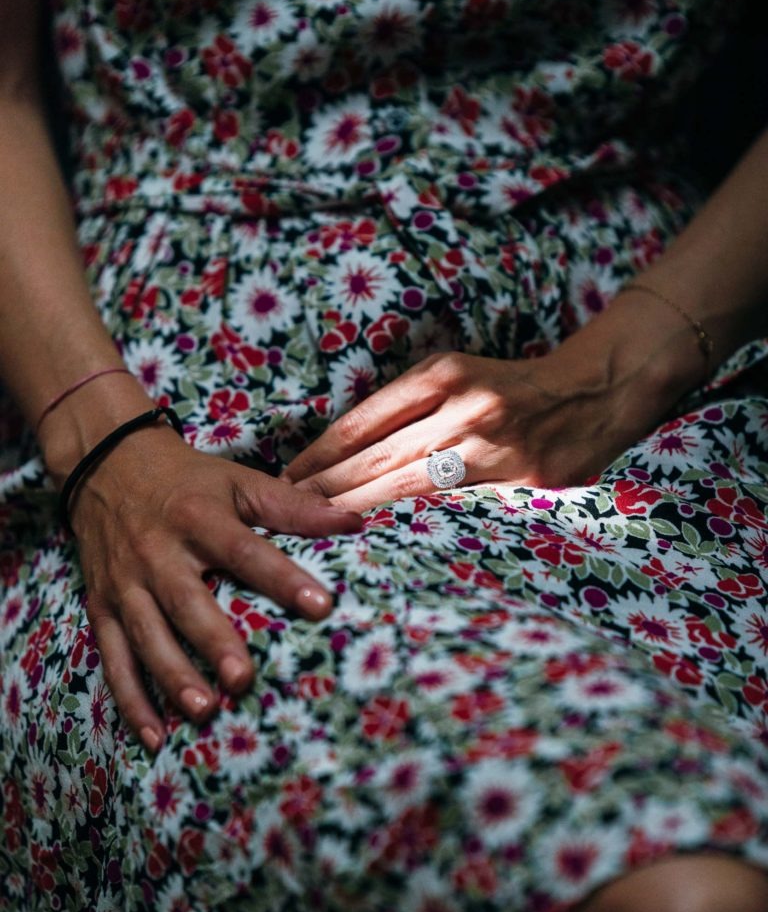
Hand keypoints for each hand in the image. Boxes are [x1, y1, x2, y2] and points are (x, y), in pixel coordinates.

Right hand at [69, 426, 361, 751]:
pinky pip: (114, 658)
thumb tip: (353, 522)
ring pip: (146, 635)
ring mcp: (126, 583)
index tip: (320, 605)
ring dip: (172, 676)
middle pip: (186, 600)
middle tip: (243, 678)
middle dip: (213, 640)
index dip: (282, 577)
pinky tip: (156, 736)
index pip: (245, 550)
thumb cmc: (188, 483)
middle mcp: (158, 552)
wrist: (105, 466)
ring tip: (203, 711)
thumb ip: (292, 506)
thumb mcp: (238, 482)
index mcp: (198, 517)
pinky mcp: (101, 607)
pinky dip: (131, 699)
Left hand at [283, 336, 687, 509]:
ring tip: (318, 530)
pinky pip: (457, 507)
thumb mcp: (458, 375)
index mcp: (441, 373)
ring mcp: (493, 444)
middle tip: (284, 512)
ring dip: (358, 511)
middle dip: (326, 488)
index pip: (363, 420)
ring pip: (409, 486)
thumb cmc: (512, 387)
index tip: (289, 476)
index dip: (321, 454)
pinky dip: (417, 523)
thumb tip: (347, 448)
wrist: (594, 389)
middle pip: (377, 456)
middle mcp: (462, 405)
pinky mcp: (521, 478)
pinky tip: (387, 538)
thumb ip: (410, 405)